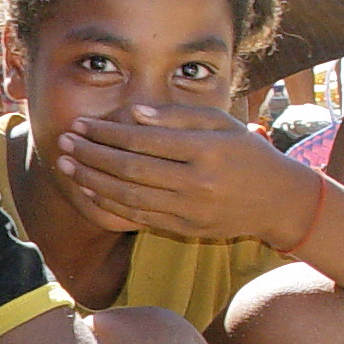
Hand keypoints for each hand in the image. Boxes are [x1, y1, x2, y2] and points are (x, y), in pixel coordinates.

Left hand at [59, 105, 314, 246]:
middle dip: (91, 155)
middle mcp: (198, 183)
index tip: (83, 124)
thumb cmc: (248, 153)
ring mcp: (191, 210)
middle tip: (64, 142)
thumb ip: (178, 117)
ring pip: (129, 196)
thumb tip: (133, 114)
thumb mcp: (223, 124)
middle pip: (131, 169)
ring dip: (92, 180)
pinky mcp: (185, 228)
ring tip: (67, 164)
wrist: (278, 201)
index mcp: (208, 150)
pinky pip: (138, 217)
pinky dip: (110, 204)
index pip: (145, 140)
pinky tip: (89, 190)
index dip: (108, 133)